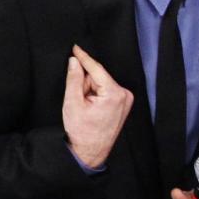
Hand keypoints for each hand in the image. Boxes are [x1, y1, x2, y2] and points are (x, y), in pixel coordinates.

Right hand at [63, 44, 132, 167]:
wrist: (90, 151)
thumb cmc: (82, 131)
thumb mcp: (72, 102)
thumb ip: (74, 79)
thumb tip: (75, 62)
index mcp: (115, 93)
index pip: (97, 69)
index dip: (84, 58)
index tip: (75, 47)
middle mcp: (125, 95)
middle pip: (98, 77)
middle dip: (85, 83)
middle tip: (79, 100)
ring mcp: (126, 100)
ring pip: (101, 84)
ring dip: (90, 91)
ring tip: (86, 107)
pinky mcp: (124, 104)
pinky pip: (106, 91)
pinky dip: (96, 95)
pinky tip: (92, 108)